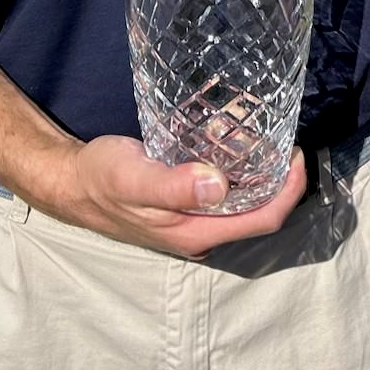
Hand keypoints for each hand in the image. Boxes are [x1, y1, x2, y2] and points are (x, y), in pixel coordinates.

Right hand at [32, 134, 306, 257]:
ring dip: (259, 173)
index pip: (263, 220)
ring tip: (261, 136)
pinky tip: (232, 142)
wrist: (71, 183)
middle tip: (282, 138)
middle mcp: (200, 233)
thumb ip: (174, 186)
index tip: (297, 154)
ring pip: (243, 203)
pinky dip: (237, 169)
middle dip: (278, 179)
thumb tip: (218, 185)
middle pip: (259, 213)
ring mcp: (193, 222)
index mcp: (195, 233)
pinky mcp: (185, 206)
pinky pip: (225, 193)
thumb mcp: (134, 178)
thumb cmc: (101, 179)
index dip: (289, 191)